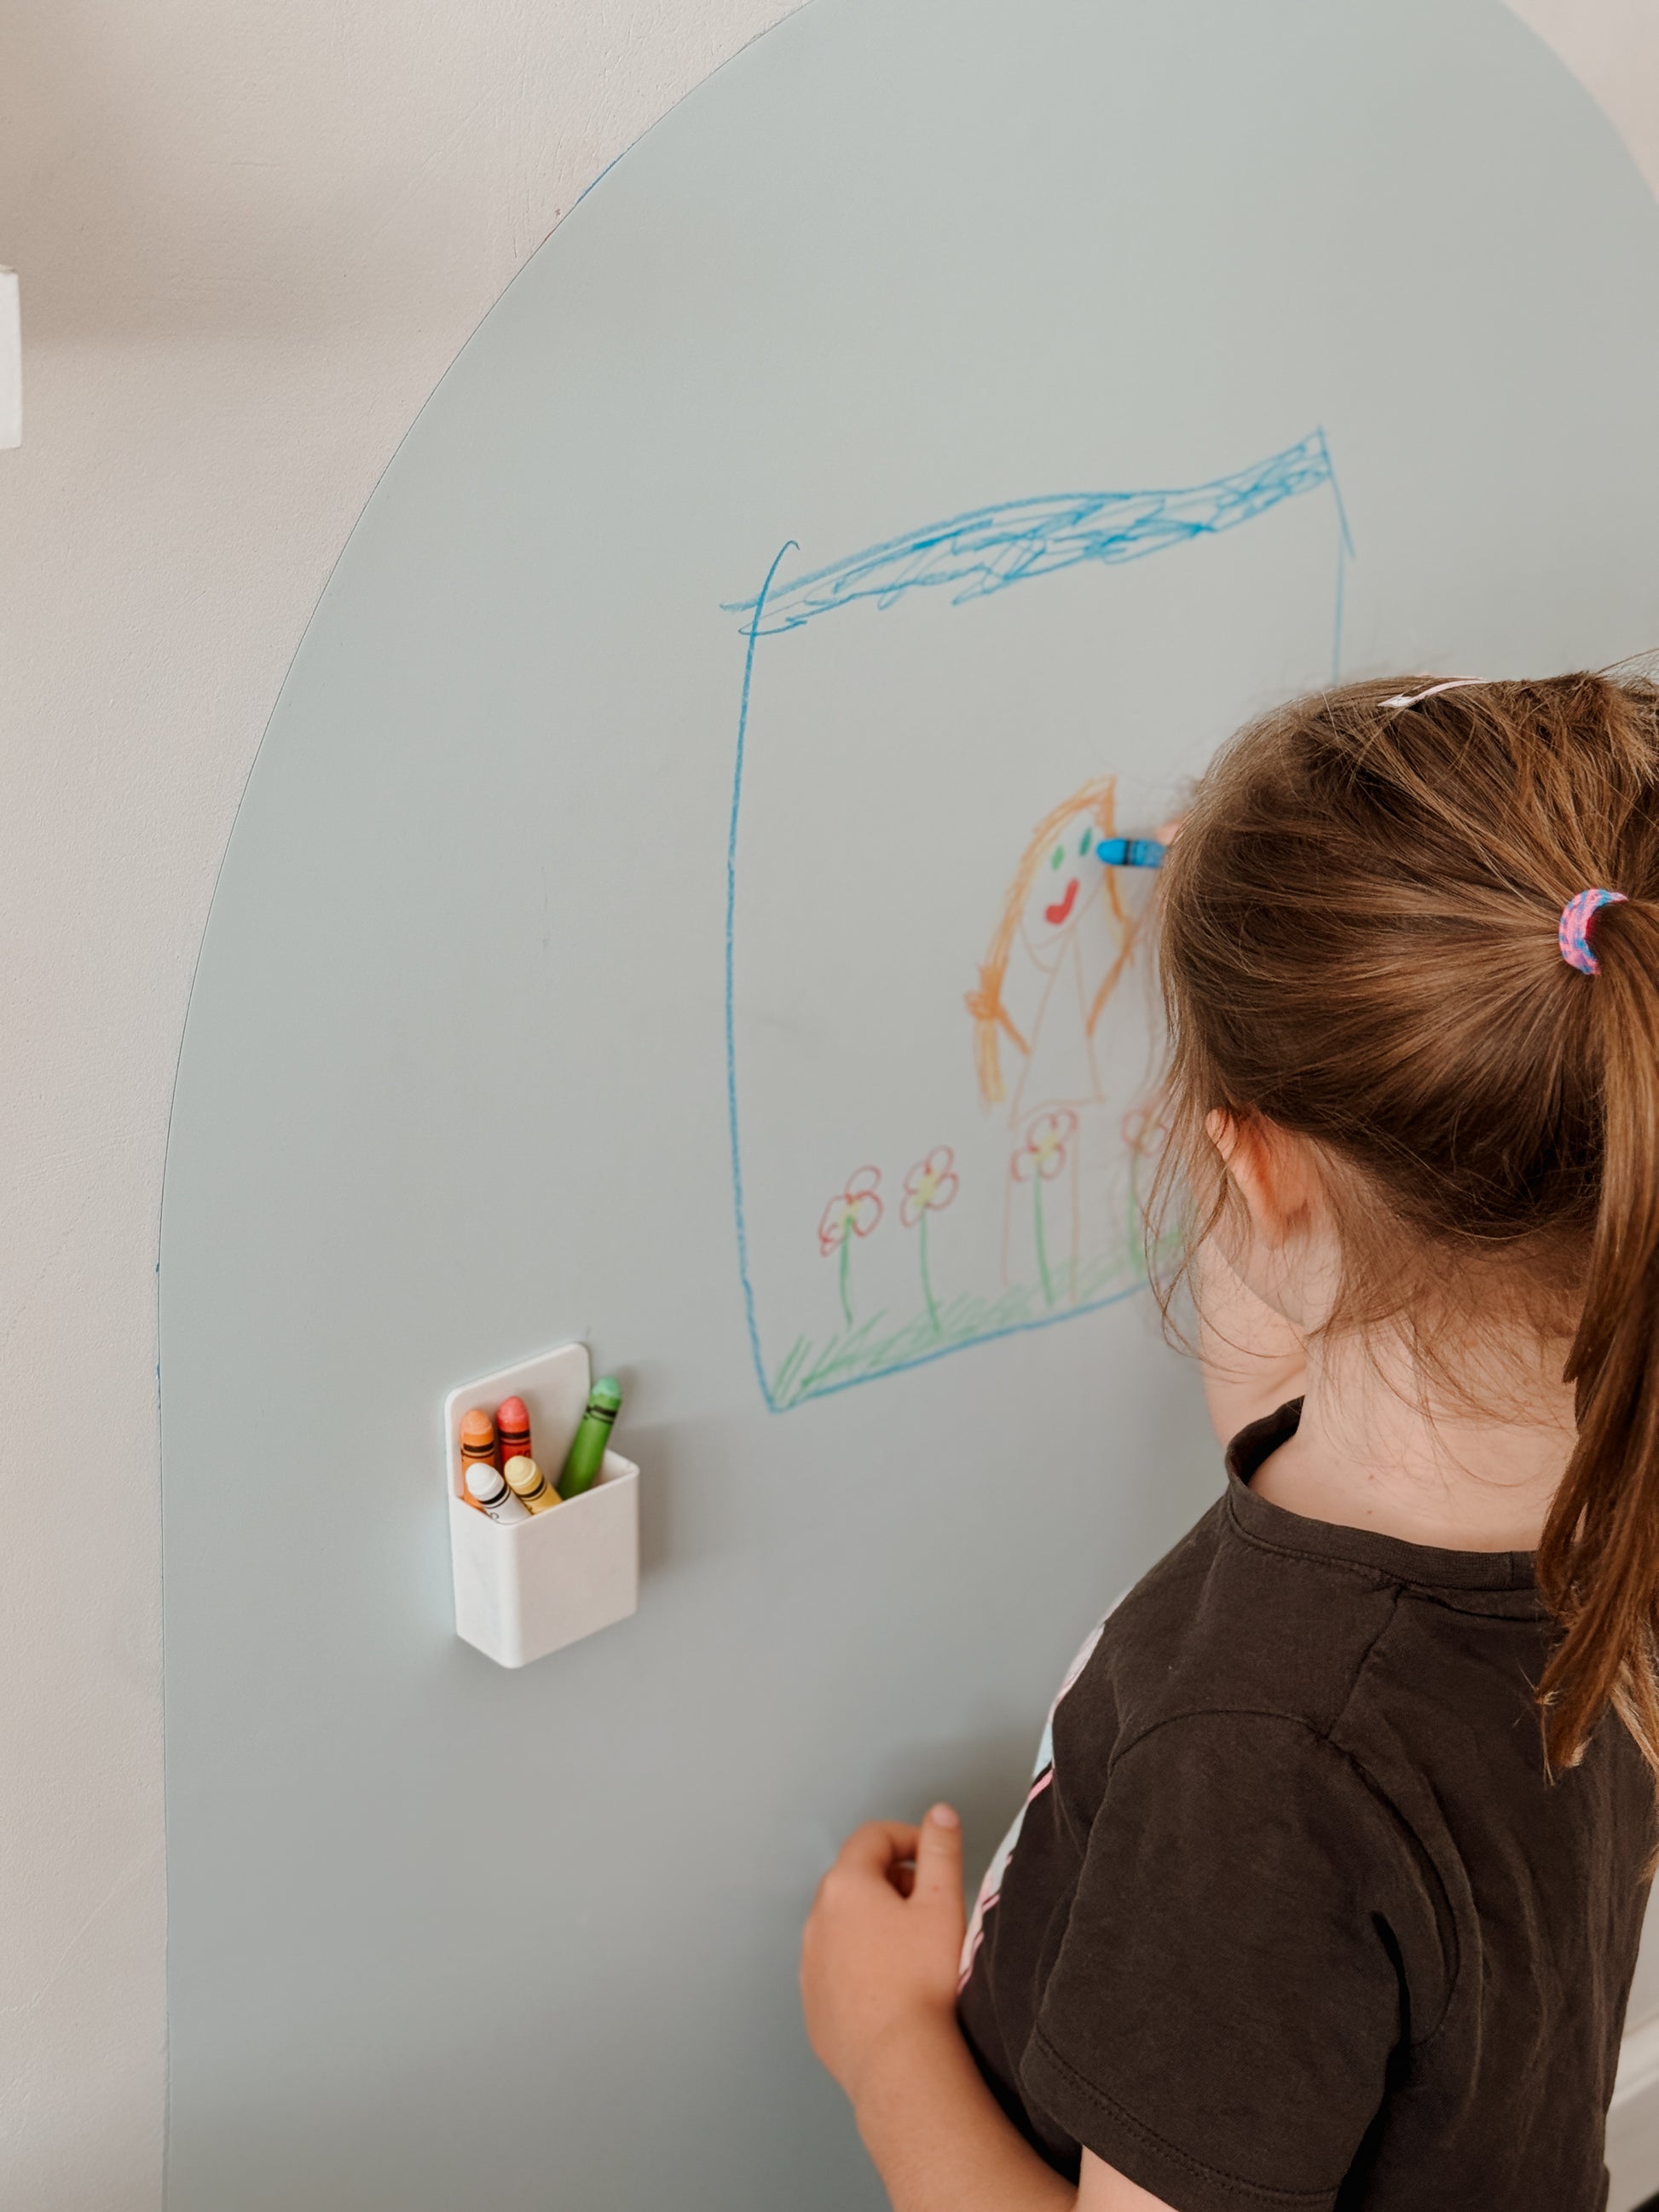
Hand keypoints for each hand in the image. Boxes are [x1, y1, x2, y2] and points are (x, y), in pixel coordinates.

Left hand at [801, 1805, 966, 2107]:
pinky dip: (860, 1964)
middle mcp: (817, 1920)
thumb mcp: (943, 1904)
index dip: (909, 1839)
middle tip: (929, 1907)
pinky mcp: (814, 2003)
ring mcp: (810, 1964)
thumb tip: (938, 1815)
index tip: (935, 1860)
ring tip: (913, 1950)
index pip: (873, 1837)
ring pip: (843, 1924)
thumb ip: (941, 1849)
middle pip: (856, 1878)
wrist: (899, 2063)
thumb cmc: (923, 1983)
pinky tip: (893, 1987)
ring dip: (874, 1923)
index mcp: (846, 1886)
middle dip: (893, 1881)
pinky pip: (836, 1967)